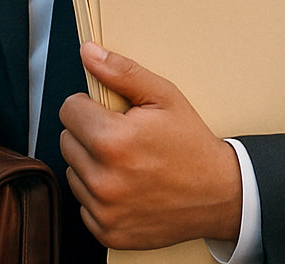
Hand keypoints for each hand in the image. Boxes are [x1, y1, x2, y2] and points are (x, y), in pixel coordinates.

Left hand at [59, 42, 241, 249]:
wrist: (218, 195)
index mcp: (113, 141)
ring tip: (126, 162)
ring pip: (72, 172)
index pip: (68, 110)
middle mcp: (104, 180)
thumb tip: (89, 53)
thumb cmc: (191, 145)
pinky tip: (126, 186)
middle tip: (122, 137)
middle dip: (89, 134)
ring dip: (91, 164)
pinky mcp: (107, 231)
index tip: (110, 112)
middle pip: (66, 141)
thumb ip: (122, 72)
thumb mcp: (163, 97)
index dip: (89, 106)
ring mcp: (104, 210)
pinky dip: (99, 195)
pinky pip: (83, 204)